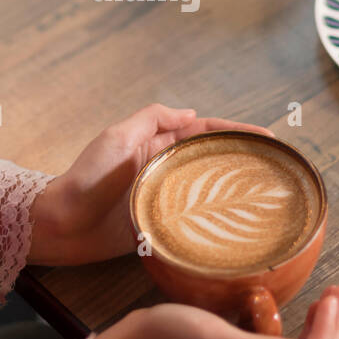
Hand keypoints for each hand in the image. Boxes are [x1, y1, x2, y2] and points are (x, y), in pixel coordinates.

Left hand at [26, 103, 273, 265]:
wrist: (61, 224)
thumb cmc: (87, 177)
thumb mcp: (117, 136)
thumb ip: (152, 119)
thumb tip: (192, 111)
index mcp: (157, 144)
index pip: (205, 132)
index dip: (237, 132)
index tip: (267, 138)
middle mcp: (165, 170)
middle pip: (212, 160)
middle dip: (244, 159)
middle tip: (277, 167)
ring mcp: (164, 198)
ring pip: (207, 190)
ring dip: (234, 190)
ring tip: (267, 194)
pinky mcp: (160, 227)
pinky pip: (193, 221)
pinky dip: (215, 220)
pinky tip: (237, 226)